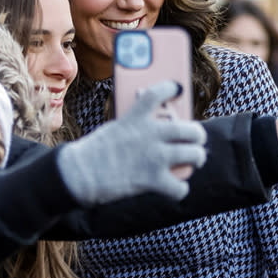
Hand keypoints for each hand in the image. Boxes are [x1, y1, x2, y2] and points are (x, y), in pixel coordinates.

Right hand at [59, 81, 207, 205]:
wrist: (80, 174)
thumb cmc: (93, 152)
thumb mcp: (115, 129)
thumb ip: (136, 128)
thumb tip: (157, 135)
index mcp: (137, 117)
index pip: (159, 93)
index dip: (172, 88)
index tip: (178, 88)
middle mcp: (151, 134)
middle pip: (190, 129)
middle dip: (198, 136)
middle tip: (196, 140)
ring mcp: (155, 157)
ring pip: (194, 155)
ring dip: (196, 159)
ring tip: (194, 161)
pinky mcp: (153, 180)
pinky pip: (180, 187)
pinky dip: (180, 189)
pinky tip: (175, 188)